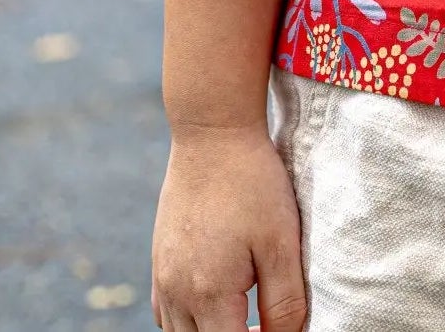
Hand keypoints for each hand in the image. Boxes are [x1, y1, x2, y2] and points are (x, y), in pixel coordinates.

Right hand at [151, 124, 306, 331]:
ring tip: (246, 315)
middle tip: (266, 324)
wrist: (213, 132)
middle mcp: (176, 293)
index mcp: (208, 294)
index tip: (278, 329)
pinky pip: (166, 313)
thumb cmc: (252, 183)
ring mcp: (162, 278)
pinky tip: (217, 299)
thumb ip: (285, 302)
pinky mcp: (159, 261)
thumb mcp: (282, 242)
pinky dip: (189, 320)